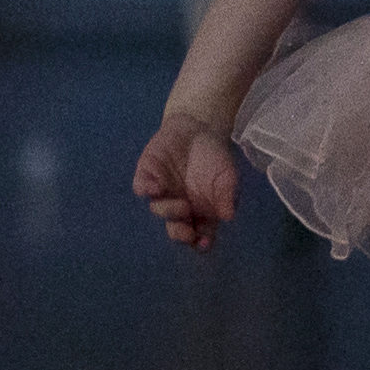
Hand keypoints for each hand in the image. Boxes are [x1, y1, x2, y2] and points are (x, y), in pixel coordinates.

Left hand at [132, 114, 239, 250]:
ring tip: (182, 204)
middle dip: (180, 234)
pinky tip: (157, 186)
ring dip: (168, 211)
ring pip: (159, 210)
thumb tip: (228, 217)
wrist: (198, 126)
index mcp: (201, 212)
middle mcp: (180, 207)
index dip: (200, 244)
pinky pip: (141, 188)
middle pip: (176, 229)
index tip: (203, 243)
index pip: (199, 236)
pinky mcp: (147, 175)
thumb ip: (228, 194)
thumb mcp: (228, 174)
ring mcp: (163, 193)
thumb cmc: (215, 155)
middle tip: (186, 230)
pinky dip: (147, 189)